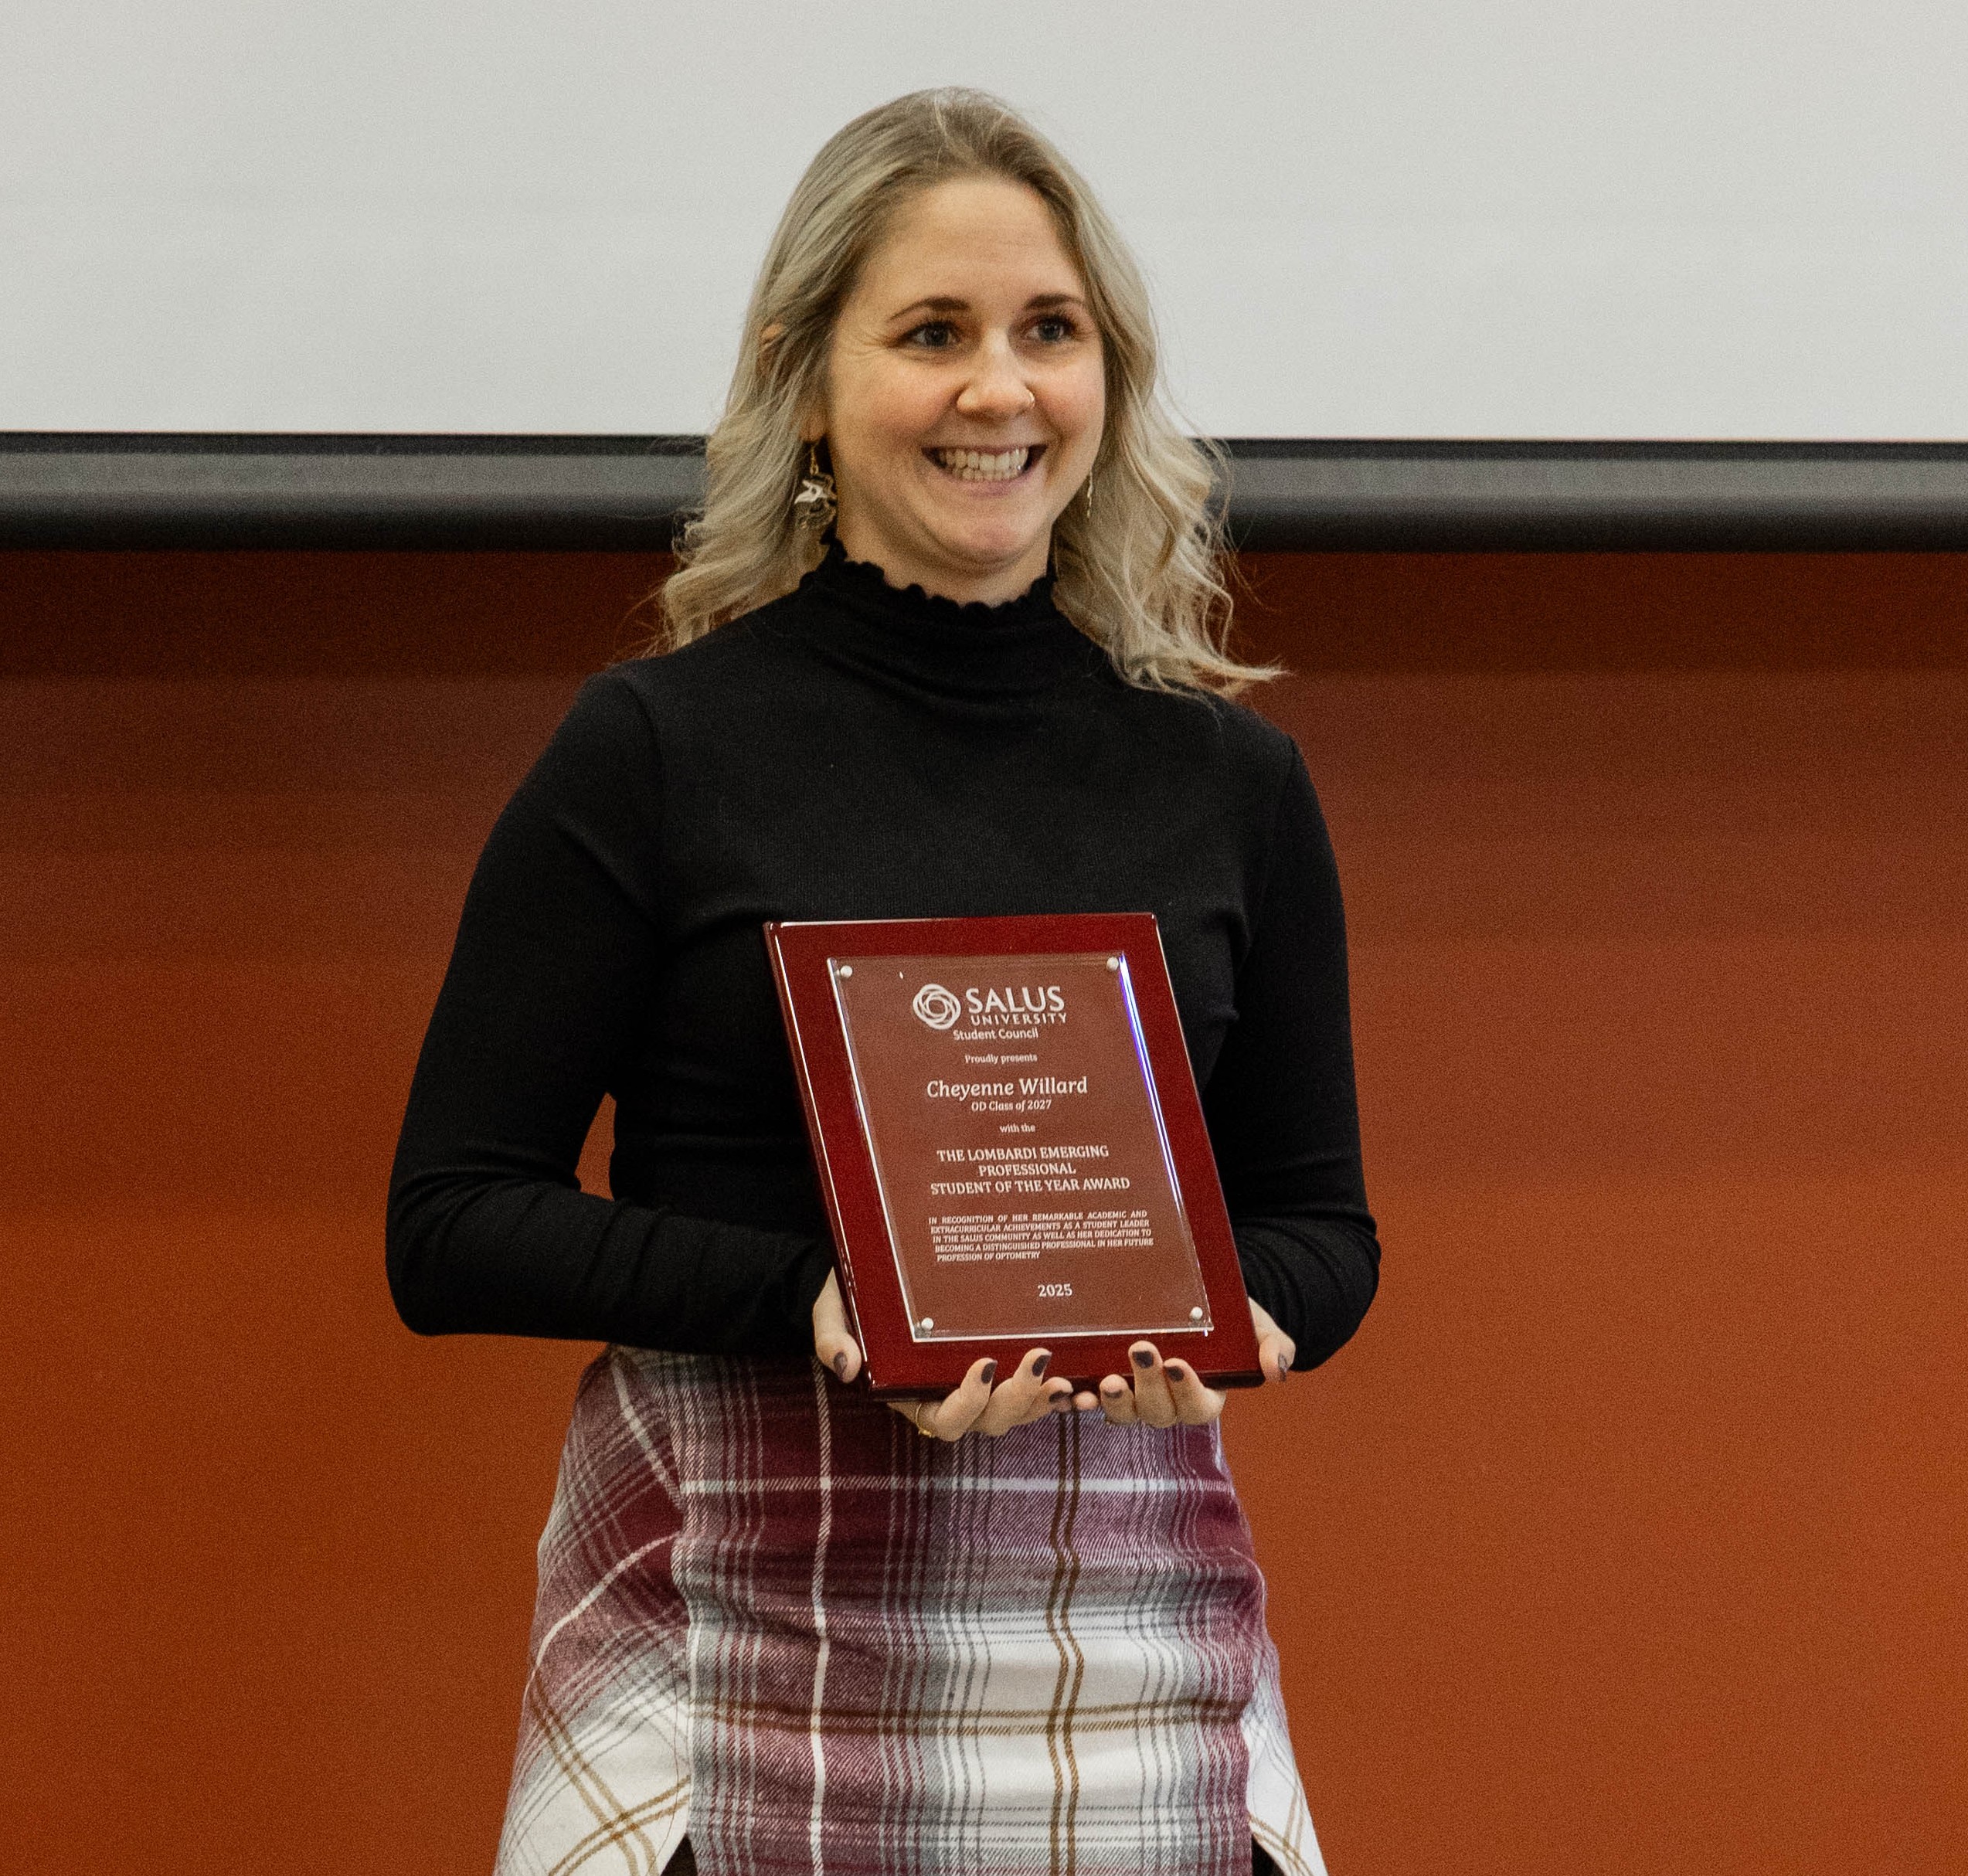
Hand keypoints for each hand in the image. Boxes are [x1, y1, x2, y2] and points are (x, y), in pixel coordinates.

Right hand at [811, 1273, 1075, 1438]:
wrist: (861, 1276)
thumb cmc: (846, 1299)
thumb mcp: (832, 1314)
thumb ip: (834, 1339)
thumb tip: (847, 1366)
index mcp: (909, 1395)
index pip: (944, 1419)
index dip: (968, 1402)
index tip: (983, 1364)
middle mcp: (945, 1398)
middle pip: (989, 1421)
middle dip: (1018, 1399)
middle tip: (1039, 1361)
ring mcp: (972, 1385)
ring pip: (1014, 1412)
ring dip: (1041, 1401)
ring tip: (1067, 1379)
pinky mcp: (994, 1366)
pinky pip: (1026, 1390)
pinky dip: (1050, 1391)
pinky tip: (1079, 1378)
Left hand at [1078, 1300, 1295, 1427]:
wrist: (1196, 1299)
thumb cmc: (1230, 1317)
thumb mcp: (1256, 1325)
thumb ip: (1273, 1346)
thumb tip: (1276, 1371)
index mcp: (1205, 1395)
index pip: (1199, 1406)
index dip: (1188, 1391)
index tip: (1178, 1364)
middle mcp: (1169, 1403)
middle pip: (1158, 1411)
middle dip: (1147, 1387)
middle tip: (1139, 1352)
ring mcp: (1136, 1396)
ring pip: (1125, 1414)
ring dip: (1113, 1403)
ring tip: (1104, 1381)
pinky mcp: (1109, 1384)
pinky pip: (1094, 1402)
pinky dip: (1081, 1401)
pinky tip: (1071, 1391)